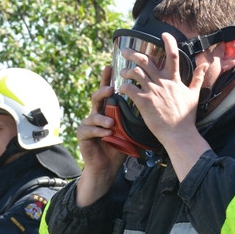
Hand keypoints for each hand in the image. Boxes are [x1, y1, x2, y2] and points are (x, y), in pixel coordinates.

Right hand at [75, 66, 127, 205]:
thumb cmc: (119, 147)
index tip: (111, 66)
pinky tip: (106, 133)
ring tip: (111, 122)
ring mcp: (88, 123)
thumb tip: (151, 104)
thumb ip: (133, 117)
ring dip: (103, 118)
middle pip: (97, 97)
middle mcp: (97, 113)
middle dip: (103, 90)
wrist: (107, 167)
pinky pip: (89, 129)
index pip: (108, 92)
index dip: (108, 79)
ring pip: (93, 114)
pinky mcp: (83, 135)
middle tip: (110, 89)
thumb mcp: (129, 130)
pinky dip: (99, 131)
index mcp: (108, 110)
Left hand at [117, 33, 205, 143]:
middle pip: (146, 61)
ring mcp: (153, 91)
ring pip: (136, 72)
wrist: (180, 134)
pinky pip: (130, 89)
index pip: (173, 55)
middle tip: (124, 51)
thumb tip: (204, 65)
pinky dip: (124, 87)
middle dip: (133, 53)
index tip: (163, 34)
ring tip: (122, 72)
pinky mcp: (145, 102)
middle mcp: (163, 82)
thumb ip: (198, 78)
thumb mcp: (195, 94)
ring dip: (126, 70)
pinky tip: (121, 88)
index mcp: (174, 80)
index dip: (168, 42)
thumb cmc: (186, 116)